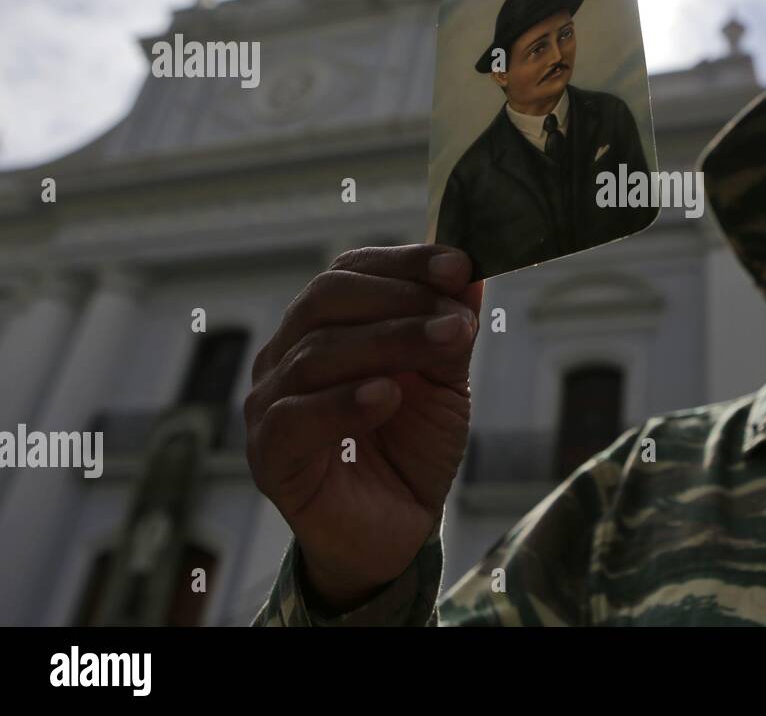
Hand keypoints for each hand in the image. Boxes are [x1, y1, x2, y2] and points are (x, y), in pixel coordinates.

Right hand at [244, 244, 481, 611]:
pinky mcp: (269, 456)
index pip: (350, 272)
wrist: (397, 529)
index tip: (459, 266)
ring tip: (444, 343)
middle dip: (401, 300)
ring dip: (390, 341)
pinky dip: (343, 402)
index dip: (404, 263)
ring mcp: (271, 403)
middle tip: (459, 317)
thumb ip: (449, 331)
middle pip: (326, 301)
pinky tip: (387, 395)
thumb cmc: (411, 449)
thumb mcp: (444, 382)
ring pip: (316, 353)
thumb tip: (470, 274)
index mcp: (325, 326)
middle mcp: (288, 355)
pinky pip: (294, 418)